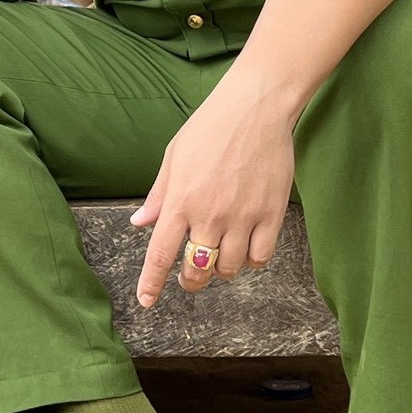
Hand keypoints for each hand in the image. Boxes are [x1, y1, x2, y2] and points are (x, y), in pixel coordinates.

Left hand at [130, 71, 296, 306]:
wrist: (254, 110)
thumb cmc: (208, 129)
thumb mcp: (173, 158)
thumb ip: (159, 196)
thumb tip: (140, 223)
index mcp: (179, 201)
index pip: (160, 254)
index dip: (151, 283)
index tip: (146, 302)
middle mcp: (209, 215)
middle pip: (197, 269)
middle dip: (190, 281)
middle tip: (188, 279)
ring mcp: (242, 217)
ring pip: (230, 269)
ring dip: (221, 270)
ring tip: (218, 256)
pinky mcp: (271, 215)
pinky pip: (261, 257)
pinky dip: (252, 261)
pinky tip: (246, 248)